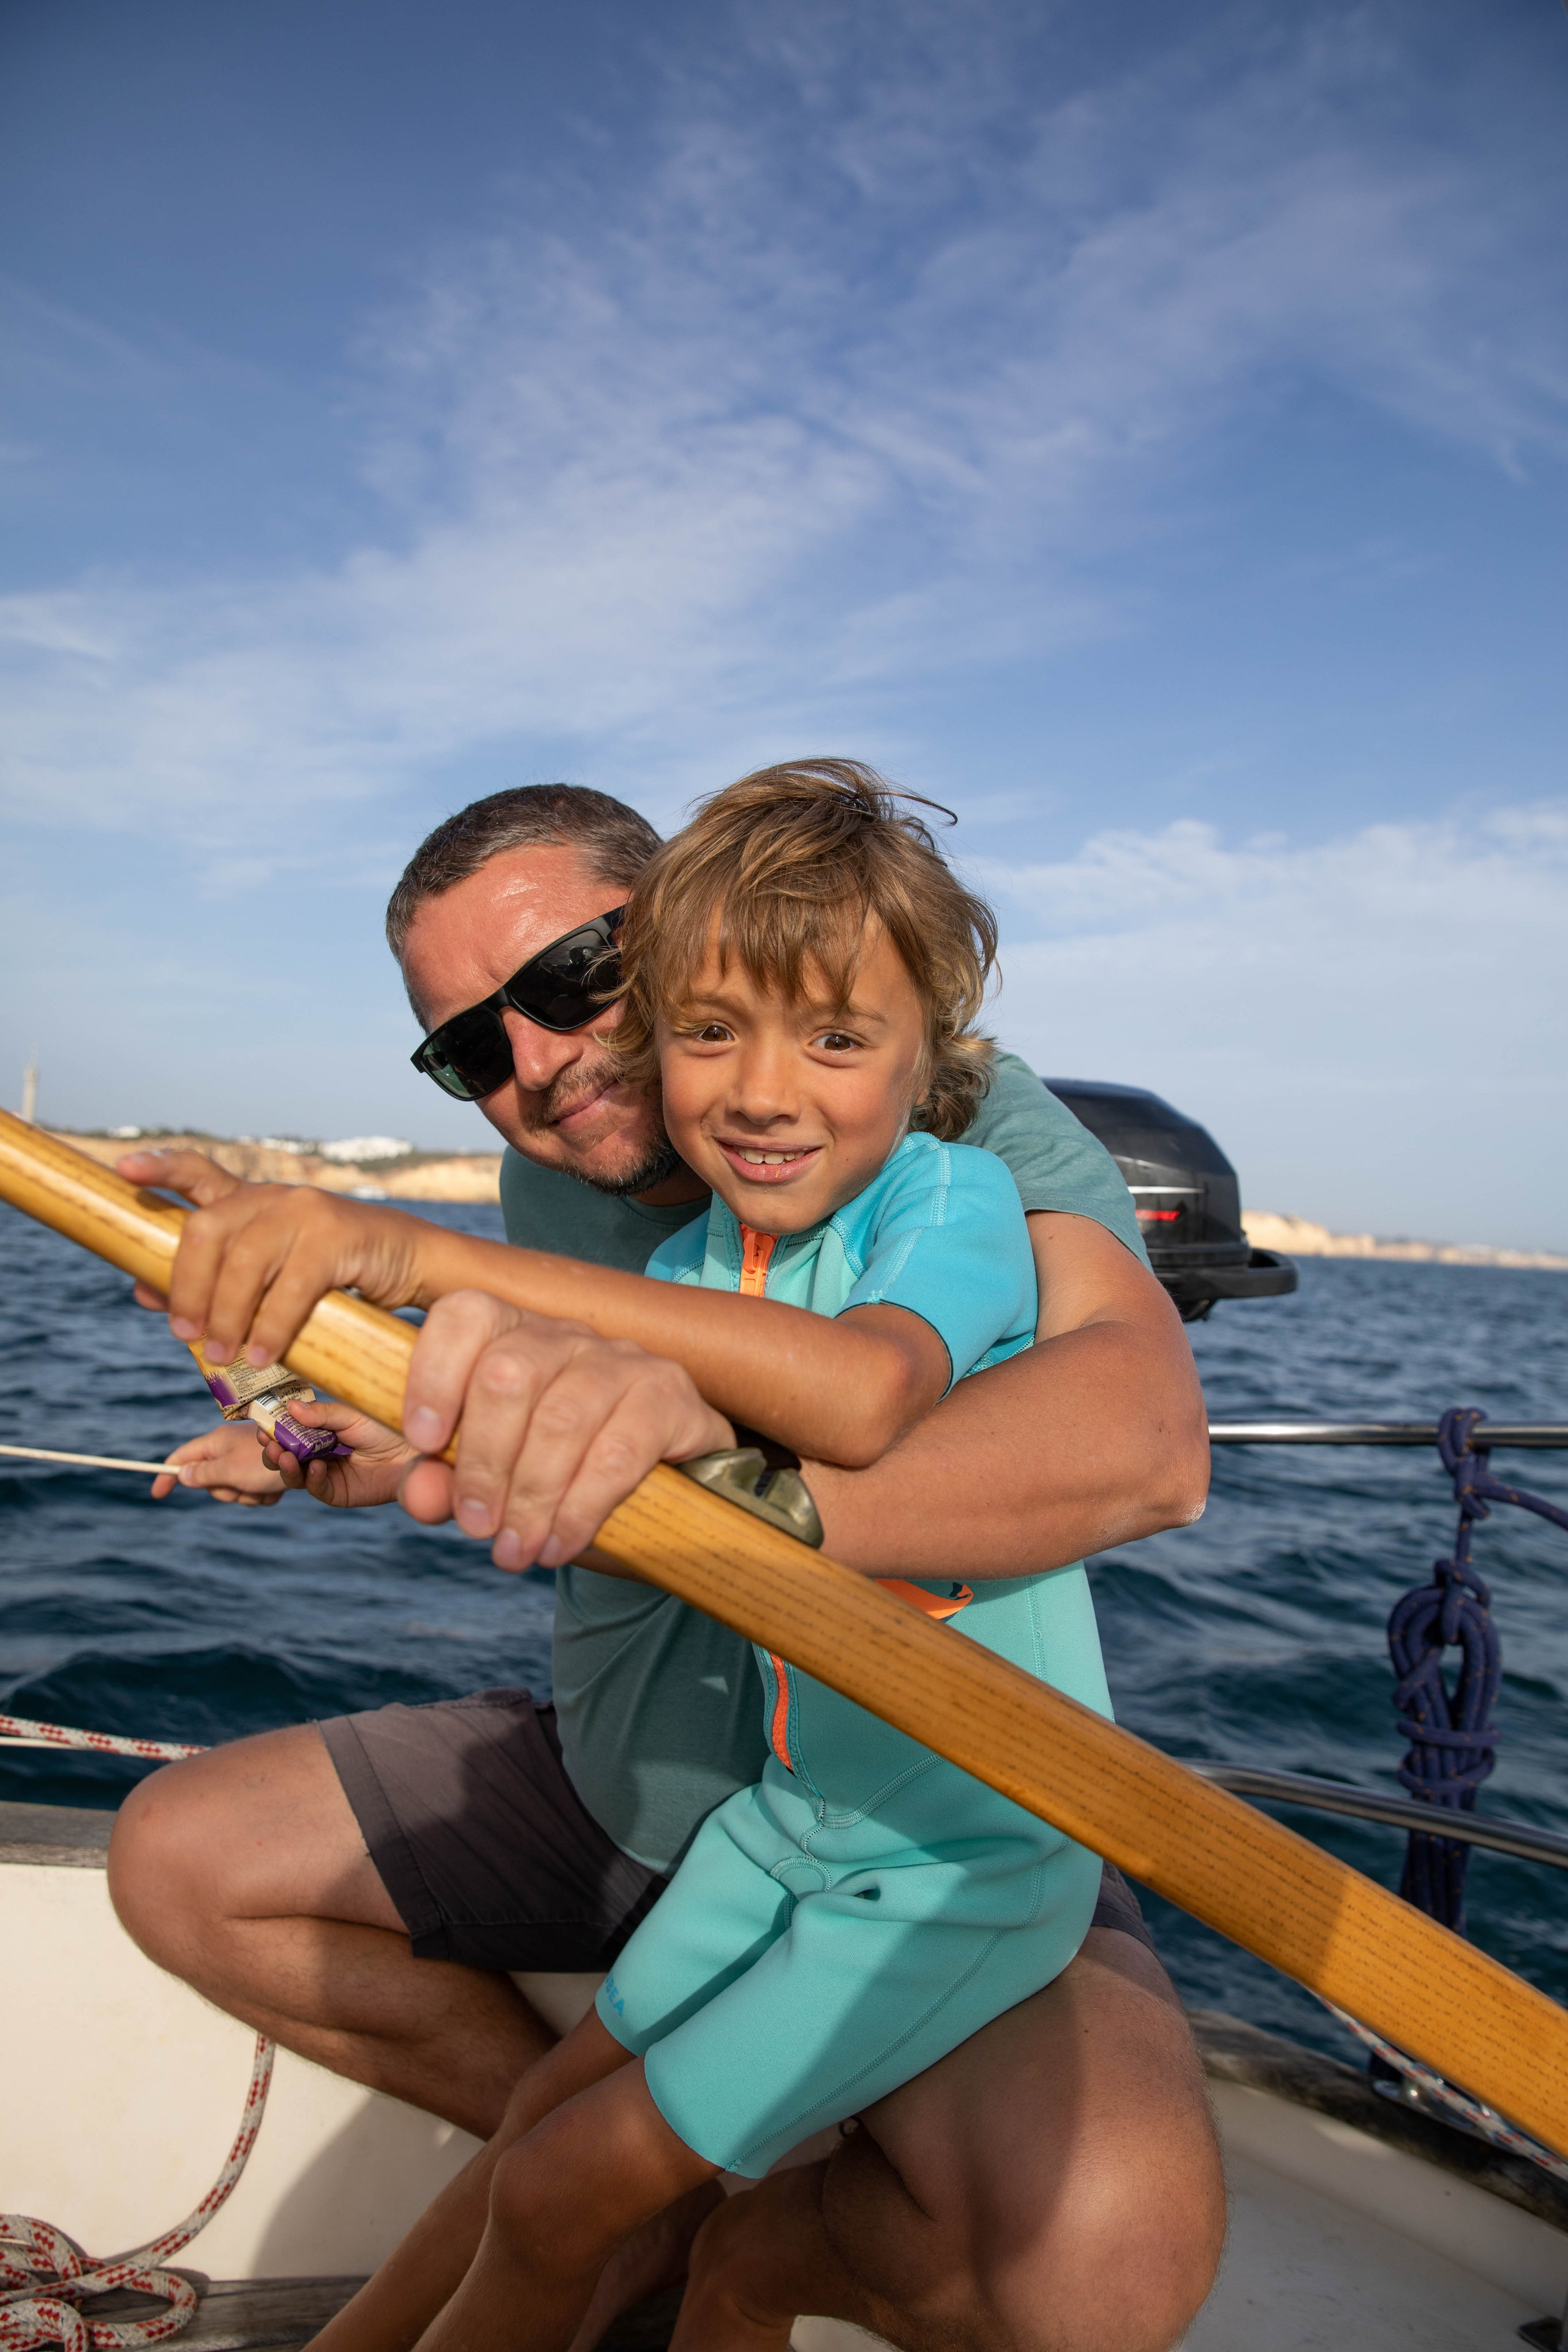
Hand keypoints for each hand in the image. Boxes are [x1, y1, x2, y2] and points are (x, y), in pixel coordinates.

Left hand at [115, 1146, 427, 1365]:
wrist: (407, 1262)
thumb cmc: (332, 1272)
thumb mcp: (268, 1275)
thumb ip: (211, 1280)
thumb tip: (142, 1292)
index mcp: (251, 1201)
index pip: (198, 1171)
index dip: (161, 1167)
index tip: (125, 1169)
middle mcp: (273, 1197)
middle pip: (206, 1230)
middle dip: (188, 1287)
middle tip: (183, 1334)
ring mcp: (305, 1212)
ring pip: (244, 1262)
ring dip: (226, 1316)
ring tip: (223, 1355)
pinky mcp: (336, 1236)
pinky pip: (291, 1287)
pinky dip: (271, 1327)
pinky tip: (262, 1354)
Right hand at [151, 1422, 287, 1506]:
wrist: (316, 1456)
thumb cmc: (267, 1461)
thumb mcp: (229, 1469)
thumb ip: (203, 1474)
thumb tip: (181, 1474)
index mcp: (218, 1442)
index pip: (183, 1457)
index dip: (168, 1475)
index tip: (157, 1495)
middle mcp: (233, 1450)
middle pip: (211, 1482)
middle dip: (226, 1491)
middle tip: (241, 1483)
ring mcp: (251, 1462)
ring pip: (236, 1492)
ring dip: (250, 1495)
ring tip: (265, 1483)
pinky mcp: (268, 1473)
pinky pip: (257, 1494)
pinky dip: (266, 1495)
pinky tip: (279, 1487)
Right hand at [259, 1398, 416, 1509]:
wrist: (414, 1451)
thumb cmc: (386, 1427)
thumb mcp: (352, 1416)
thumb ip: (322, 1415)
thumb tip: (289, 1407)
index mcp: (318, 1432)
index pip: (287, 1432)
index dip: (273, 1430)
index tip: (262, 1424)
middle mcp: (317, 1453)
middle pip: (284, 1456)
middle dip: (273, 1451)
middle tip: (269, 1443)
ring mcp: (326, 1474)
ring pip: (294, 1475)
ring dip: (286, 1466)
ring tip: (285, 1456)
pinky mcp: (337, 1492)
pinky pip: (317, 1489)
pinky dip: (313, 1478)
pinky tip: (317, 1467)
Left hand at [397, 1291, 733, 1570]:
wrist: (658, 1500)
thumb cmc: (553, 1478)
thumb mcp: (483, 1482)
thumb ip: (439, 1482)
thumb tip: (421, 1494)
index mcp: (510, 1335)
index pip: (467, 1316)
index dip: (434, 1374)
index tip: (423, 1442)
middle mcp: (567, 1335)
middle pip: (509, 1372)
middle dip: (483, 1461)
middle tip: (476, 1525)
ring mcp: (624, 1360)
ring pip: (562, 1417)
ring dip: (531, 1496)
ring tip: (514, 1550)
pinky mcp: (671, 1397)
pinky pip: (619, 1451)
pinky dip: (580, 1508)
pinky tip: (560, 1544)